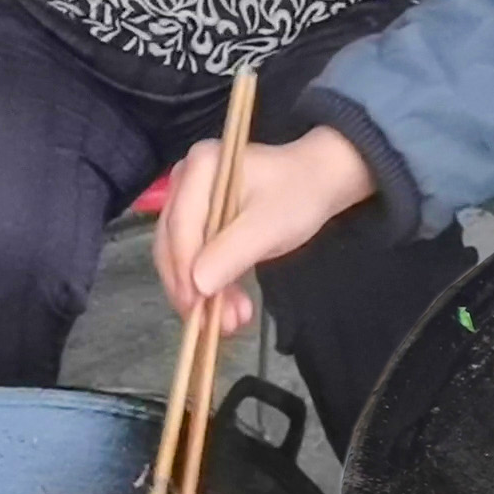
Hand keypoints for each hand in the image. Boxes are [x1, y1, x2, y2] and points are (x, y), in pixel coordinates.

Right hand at [155, 128, 380, 331]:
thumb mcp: (267, 228)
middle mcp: (185, 181)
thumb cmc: (297, 196)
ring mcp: (191, 200)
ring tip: (231, 322)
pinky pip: (196, 255)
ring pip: (182, 255)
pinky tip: (230, 307)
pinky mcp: (201, 219)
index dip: (184, 271)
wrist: (319, 182)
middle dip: (192, 287)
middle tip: (213, 325)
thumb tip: (197, 285)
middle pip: (173, 243)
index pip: (180, 227)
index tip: (196, 308)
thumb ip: (231, 254)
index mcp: (199, 168)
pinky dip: (211, 283)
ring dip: (202, 292)